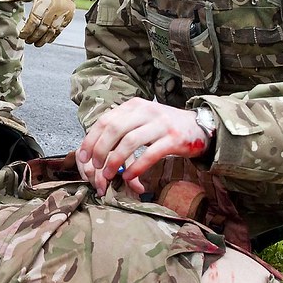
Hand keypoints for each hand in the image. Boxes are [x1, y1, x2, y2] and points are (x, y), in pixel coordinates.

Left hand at [1, 0, 76, 46]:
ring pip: (51, 32)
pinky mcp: (68, 16)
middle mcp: (52, 10)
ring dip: (43, 39)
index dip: (27, 31)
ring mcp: (62, 14)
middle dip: (34, 37)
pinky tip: (47, 40)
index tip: (22, 36)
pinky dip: (53, 37)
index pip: (33, 21)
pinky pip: (60, 30)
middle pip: (42, 29)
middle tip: (28, 41)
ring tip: (37, 44)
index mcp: (42, 3)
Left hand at [75, 98, 211, 195]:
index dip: (91, 139)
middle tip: (95, 166)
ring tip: (109, 174)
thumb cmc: (165, 127)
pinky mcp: (174, 139)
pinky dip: (136, 167)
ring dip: (116, 160)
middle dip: (100, 150)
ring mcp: (161, 124)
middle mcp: (146, 111)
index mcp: (134, 106)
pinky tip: (129, 177)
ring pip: (130, 141)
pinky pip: (150, 154)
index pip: (105, 120)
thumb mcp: (142, 119)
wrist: (199, 126)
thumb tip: (95, 147)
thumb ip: (122, 127)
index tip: (83, 157)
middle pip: (114, 129)